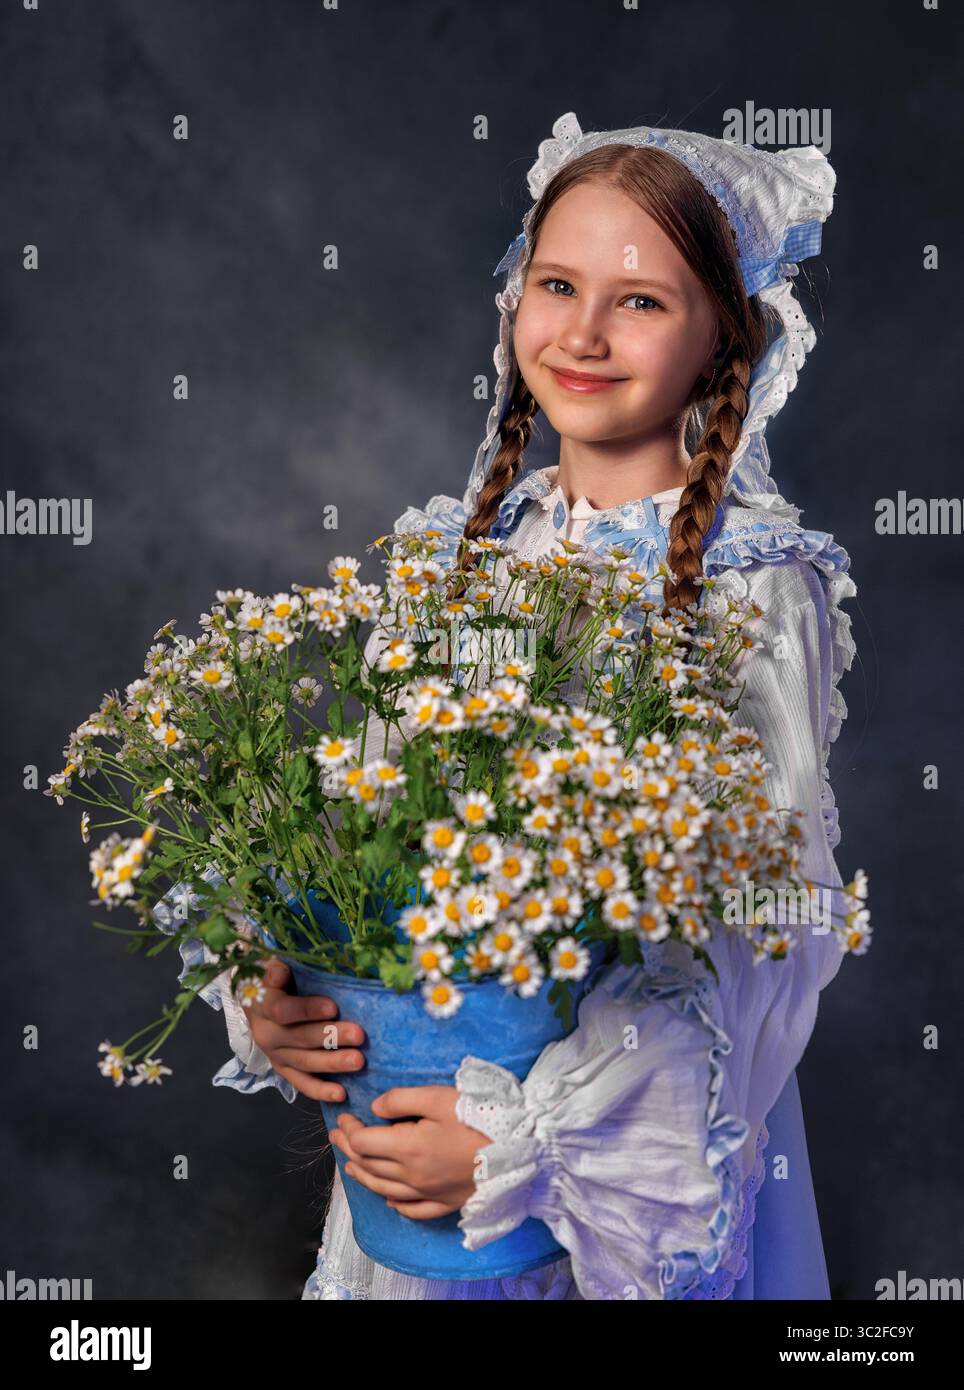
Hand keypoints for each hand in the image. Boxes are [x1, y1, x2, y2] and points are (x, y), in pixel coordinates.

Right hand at [243, 957, 365, 1102]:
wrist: (256, 1002)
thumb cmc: (276, 980)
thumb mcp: (273, 968)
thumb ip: (277, 970)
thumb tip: (280, 970)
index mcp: (263, 1006)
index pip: (284, 1010)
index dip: (307, 1009)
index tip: (333, 1007)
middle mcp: (267, 1034)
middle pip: (300, 1038)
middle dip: (331, 1037)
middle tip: (359, 1035)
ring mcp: (275, 1055)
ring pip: (304, 1062)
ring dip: (332, 1063)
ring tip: (359, 1062)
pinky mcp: (283, 1070)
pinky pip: (301, 1083)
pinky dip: (320, 1090)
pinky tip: (341, 1094)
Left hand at [328, 1085, 492, 1218]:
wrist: (519, 1150)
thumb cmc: (479, 1119)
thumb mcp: (438, 1096)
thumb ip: (402, 1099)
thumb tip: (376, 1109)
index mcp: (407, 1148)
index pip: (364, 1142)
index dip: (349, 1130)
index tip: (345, 1118)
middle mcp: (412, 1176)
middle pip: (370, 1166)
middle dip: (350, 1149)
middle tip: (339, 1136)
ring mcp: (429, 1193)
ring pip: (385, 1190)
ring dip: (364, 1177)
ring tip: (352, 1167)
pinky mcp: (446, 1203)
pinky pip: (413, 1210)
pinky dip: (397, 1205)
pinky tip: (391, 1200)